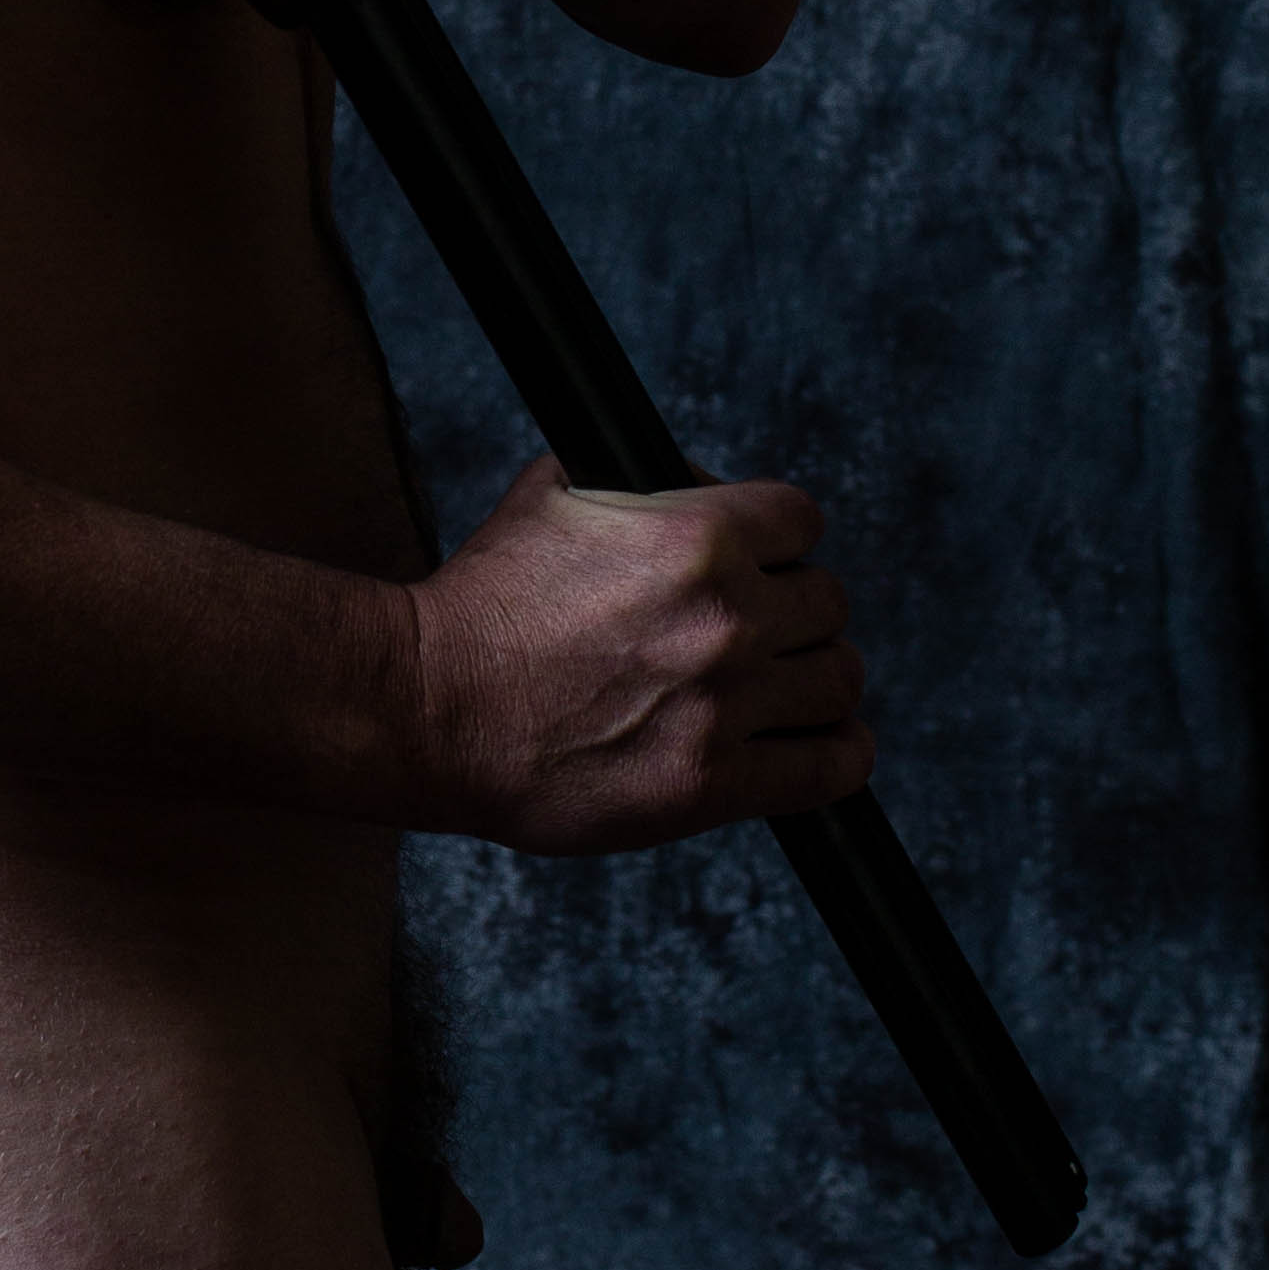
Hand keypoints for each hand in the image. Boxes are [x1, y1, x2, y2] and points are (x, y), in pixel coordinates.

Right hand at [409, 457, 869, 850]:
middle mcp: (726, 618)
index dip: (779, 542)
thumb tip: (701, 485)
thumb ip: (640, 483)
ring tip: (782, 691)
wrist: (428, 708)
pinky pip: (831, 769)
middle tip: (753, 633)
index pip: (803, 522)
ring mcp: (724, 706)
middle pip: (828, 602)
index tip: (761, 564)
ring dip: (815, 681)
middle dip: (792, 611)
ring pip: (840, 680)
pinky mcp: (712, 786)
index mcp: (697, 537)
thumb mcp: (552, 496)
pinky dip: (835, 755)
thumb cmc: (482, 605)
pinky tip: (814, 745)